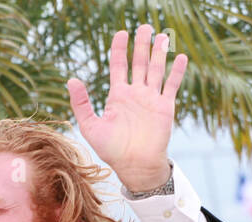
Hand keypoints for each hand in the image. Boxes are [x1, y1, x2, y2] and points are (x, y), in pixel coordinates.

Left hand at [67, 25, 186, 192]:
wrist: (133, 165)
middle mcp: (135, 93)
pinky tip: (180, 57)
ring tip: (162, 35)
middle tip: (144, 26)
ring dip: (159, 53)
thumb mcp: (90, 126)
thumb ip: (81, 103)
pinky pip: (172, 85)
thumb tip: (71, 79)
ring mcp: (151, 98)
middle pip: (139, 63)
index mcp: (117, 96)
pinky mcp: (165, 106)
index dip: (119, 49)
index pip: (118, 66)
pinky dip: (176, 72)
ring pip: (156, 69)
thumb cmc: (111, 149)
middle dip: (141, 45)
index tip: (121, 33)